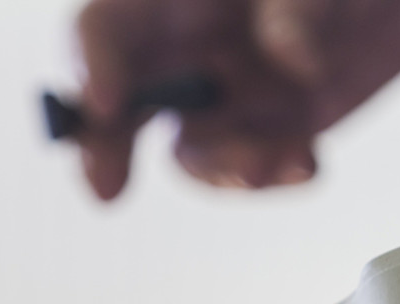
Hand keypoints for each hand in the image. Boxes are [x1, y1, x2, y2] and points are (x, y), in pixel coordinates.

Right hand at [73, 0, 399, 198]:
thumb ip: (300, 8)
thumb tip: (291, 61)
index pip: (105, 29)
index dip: (90, 66)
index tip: (103, 106)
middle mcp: (186, 48)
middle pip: (120, 103)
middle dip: (106, 148)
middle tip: (107, 189)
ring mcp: (224, 94)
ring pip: (192, 150)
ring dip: (224, 169)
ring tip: (271, 165)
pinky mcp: (269, 129)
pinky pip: (254, 168)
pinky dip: (277, 175)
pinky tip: (309, 164)